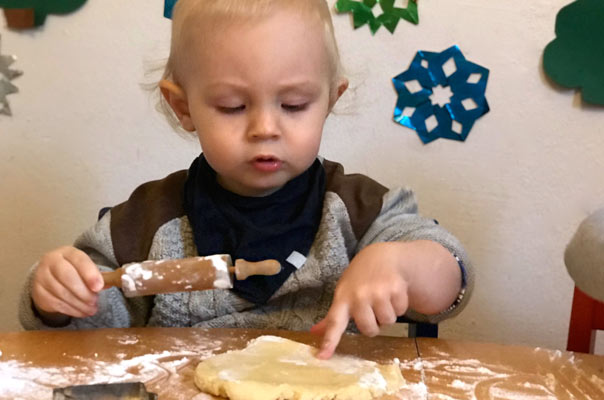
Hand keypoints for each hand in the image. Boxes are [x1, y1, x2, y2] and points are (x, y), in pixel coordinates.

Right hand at [31, 246, 102, 319]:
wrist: (49, 276)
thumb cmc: (73, 270)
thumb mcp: (84, 267)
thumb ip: (97, 274)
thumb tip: (110, 283)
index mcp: (67, 252)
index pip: (79, 260)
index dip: (90, 274)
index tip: (99, 287)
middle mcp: (51, 261)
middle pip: (67, 277)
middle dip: (84, 292)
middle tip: (95, 301)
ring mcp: (42, 276)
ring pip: (61, 292)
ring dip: (79, 304)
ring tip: (91, 309)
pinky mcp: (38, 292)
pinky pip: (56, 303)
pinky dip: (71, 310)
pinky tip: (81, 312)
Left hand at [311, 242, 410, 358]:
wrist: (381, 256)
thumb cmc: (359, 280)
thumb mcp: (343, 293)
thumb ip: (332, 316)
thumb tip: (313, 332)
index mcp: (342, 298)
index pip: (334, 323)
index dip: (329, 341)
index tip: (322, 356)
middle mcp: (359, 295)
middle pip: (369, 329)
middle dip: (374, 323)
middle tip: (372, 308)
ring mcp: (378, 291)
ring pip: (387, 322)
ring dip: (387, 313)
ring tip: (382, 297)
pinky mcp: (395, 288)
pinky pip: (400, 311)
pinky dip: (399, 304)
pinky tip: (392, 291)